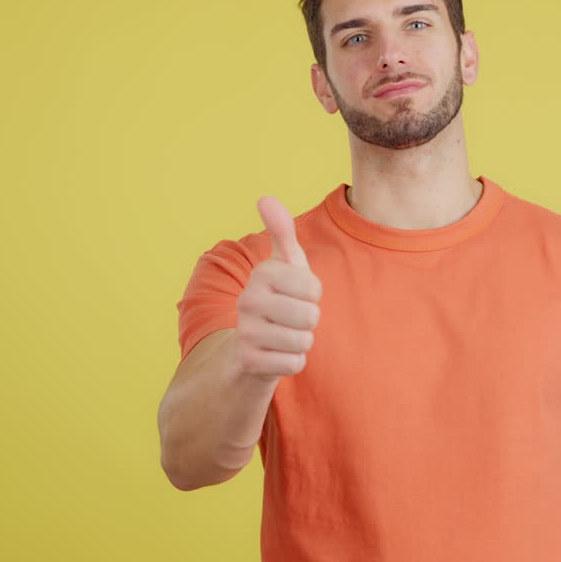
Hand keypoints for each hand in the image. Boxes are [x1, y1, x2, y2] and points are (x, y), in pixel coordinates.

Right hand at [229, 196, 322, 381]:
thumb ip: (281, 232)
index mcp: (262, 273)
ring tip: (283, 335)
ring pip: (304, 341)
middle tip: (289, 319)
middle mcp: (249, 300)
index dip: (312, 296)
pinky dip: (292, 362)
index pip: (314, 289)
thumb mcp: (284, 265)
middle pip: (311, 316)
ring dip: (301, 342)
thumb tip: (265, 197)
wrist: (248, 348)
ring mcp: (246, 331)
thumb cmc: (277, 299)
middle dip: (308, 321)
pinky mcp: (249, 361)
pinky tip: (276, 354)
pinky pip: (295, 363)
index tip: (295, 295)